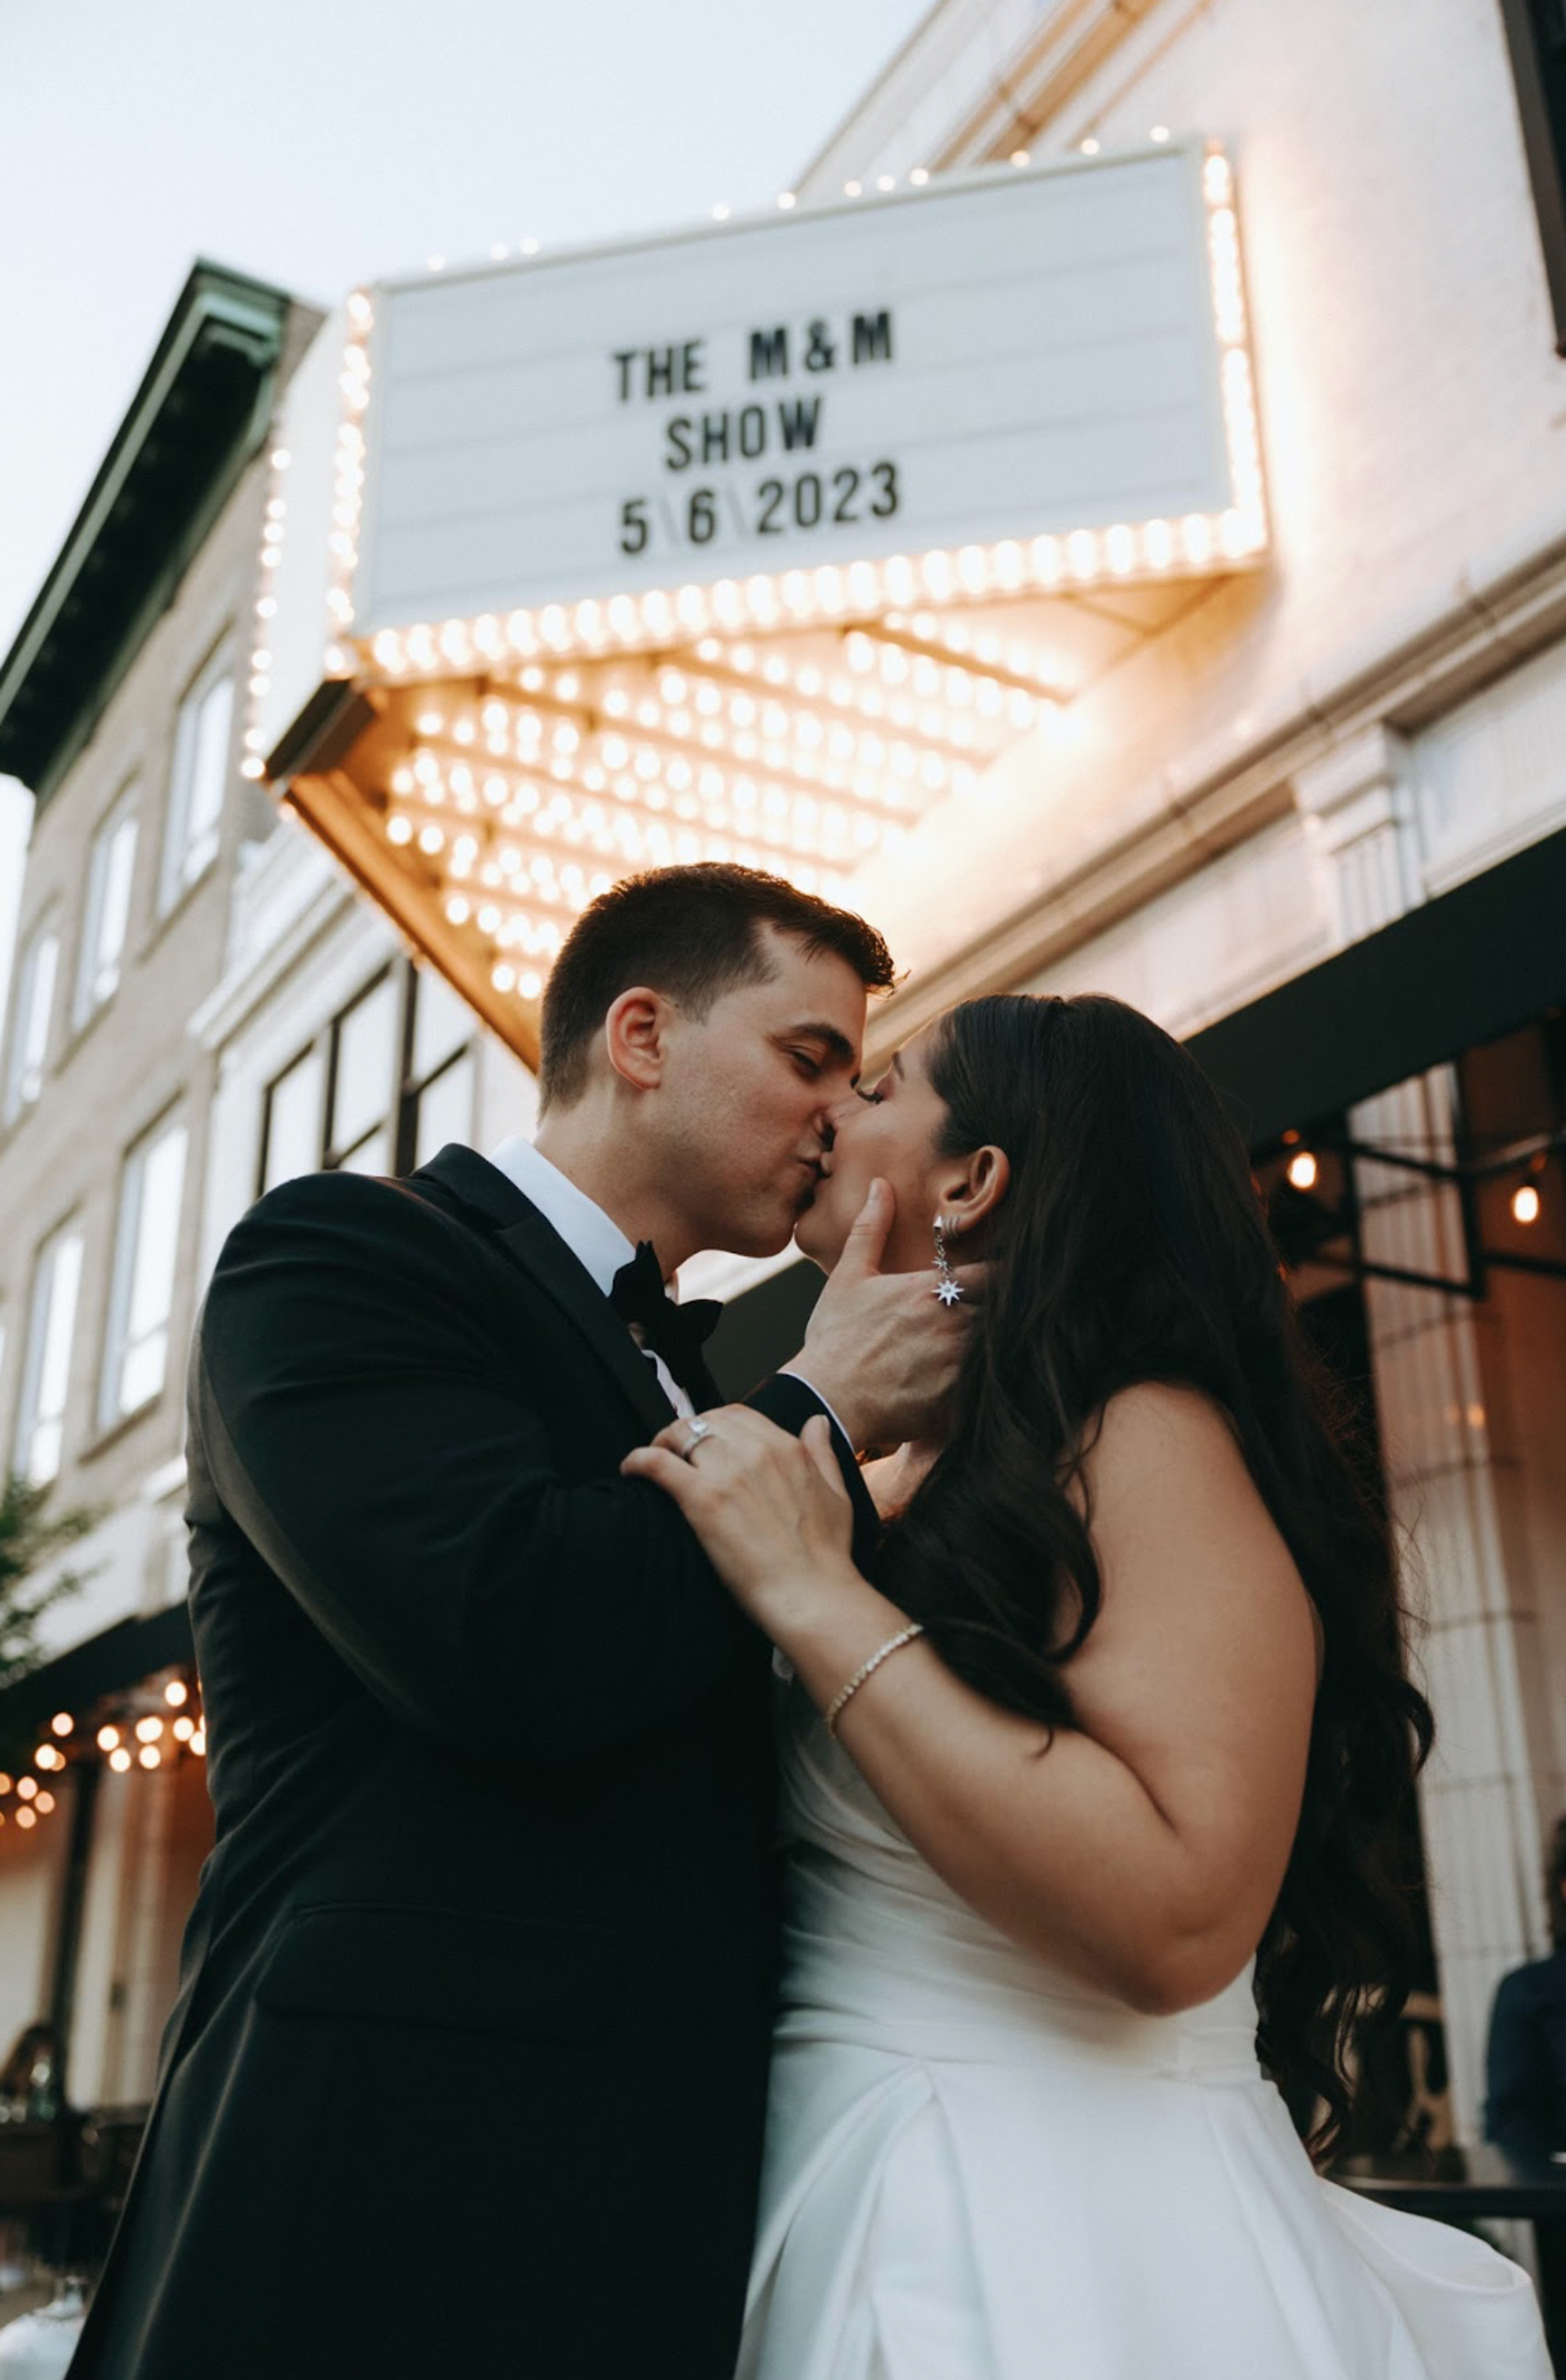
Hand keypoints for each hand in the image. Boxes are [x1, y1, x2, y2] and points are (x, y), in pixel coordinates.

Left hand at [621, 1408, 857, 1637]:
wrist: (812, 1594)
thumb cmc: (826, 1555)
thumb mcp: (837, 1494)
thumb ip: (823, 1453)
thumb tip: (814, 1421)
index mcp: (786, 1448)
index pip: (739, 1416)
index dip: (716, 1425)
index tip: (705, 1442)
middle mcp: (756, 1451)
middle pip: (706, 1420)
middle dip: (688, 1431)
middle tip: (676, 1451)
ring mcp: (727, 1473)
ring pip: (680, 1434)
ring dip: (662, 1442)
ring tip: (653, 1459)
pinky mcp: (702, 1499)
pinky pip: (658, 1463)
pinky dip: (639, 1460)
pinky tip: (630, 1469)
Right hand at [789, 1180, 982, 1449]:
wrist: (825, 1400)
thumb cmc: (836, 1340)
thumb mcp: (849, 1277)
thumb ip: (872, 1229)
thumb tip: (880, 1185)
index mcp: (931, 1289)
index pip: (995, 1275)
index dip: (1002, 1279)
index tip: (996, 1285)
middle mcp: (952, 1322)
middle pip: (1006, 1312)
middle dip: (1005, 1314)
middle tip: (1003, 1319)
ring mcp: (958, 1363)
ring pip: (1002, 1349)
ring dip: (999, 1348)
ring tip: (995, 1354)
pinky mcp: (958, 1400)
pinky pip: (990, 1388)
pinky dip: (989, 1386)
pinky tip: (980, 1389)